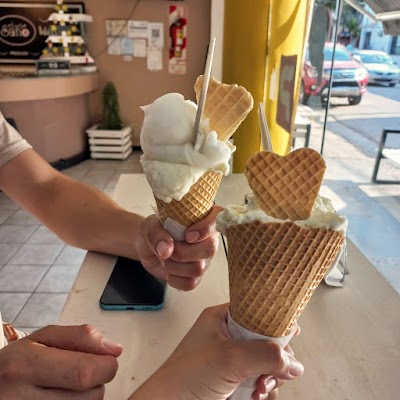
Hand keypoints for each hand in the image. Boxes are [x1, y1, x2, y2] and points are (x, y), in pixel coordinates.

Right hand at [0, 324, 121, 398]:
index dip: (105, 365)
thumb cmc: (18, 363)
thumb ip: (81, 337)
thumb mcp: (44, 338)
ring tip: (66, 388)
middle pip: (91, 396)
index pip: (85, 372)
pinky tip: (61, 398)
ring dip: (87, 397)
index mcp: (25, 365)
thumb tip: (115, 349)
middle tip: (80, 373)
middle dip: (97, 381)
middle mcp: (21, 399)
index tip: (105, 359)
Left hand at [130, 304, 302, 399]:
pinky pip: (259, 380)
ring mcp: (231, 360)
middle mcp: (227, 337)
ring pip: (266, 362)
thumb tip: (293, 361)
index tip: (292, 332)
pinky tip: (257, 395)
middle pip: (266, 340)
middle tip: (276, 370)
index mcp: (221, 319)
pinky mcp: (233, 380)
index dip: (275, 320)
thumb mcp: (228, 359)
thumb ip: (264, 355)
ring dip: (270, 377)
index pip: (256, 311)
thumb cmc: (183, 378)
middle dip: (275, 358)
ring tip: (261, 387)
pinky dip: (264, 389)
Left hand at [136, 205, 221, 290]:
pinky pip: (190, 283)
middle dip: (183, 252)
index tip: (187, 235)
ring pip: (198, 268)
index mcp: (203, 219)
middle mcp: (208, 239)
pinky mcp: (196, 276)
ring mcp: (204, 259)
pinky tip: (168, 270)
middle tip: (168, 250)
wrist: (147, 248)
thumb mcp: (150, 226)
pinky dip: (174, 279)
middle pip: (210, 248)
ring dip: (174, 266)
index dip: (205, 228)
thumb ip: (157, 234)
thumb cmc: (154, 231)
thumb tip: (166, 250)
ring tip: (165, 259)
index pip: (218, 218)